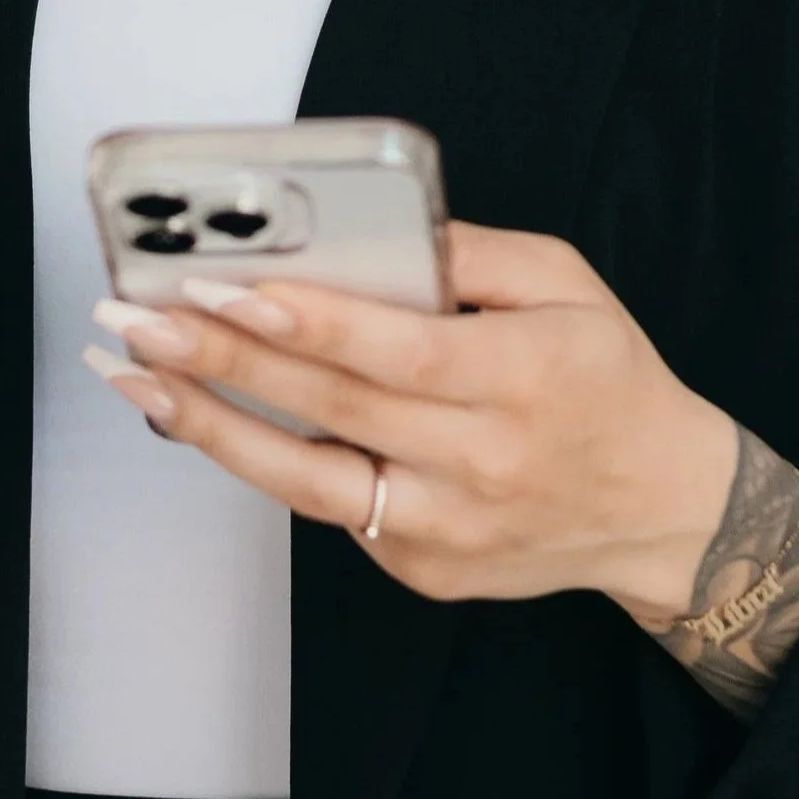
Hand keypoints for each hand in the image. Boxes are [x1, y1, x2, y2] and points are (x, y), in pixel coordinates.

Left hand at [82, 219, 737, 621]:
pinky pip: (332, 508)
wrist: (664, 510)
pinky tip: (202, 415)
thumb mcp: (569, 286)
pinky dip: (264, 461)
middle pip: (333, 407)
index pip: (397, 352)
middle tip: (135, 317)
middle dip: (222, 357)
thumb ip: (473, 253)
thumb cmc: (607, 378)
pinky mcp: (425, 568)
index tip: (219, 287)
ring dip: (210, 426)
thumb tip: (375, 229)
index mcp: (524, 378)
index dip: (305, 322)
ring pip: (309, 481)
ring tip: (135, 378)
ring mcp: (448, 528)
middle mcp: (482, 462)